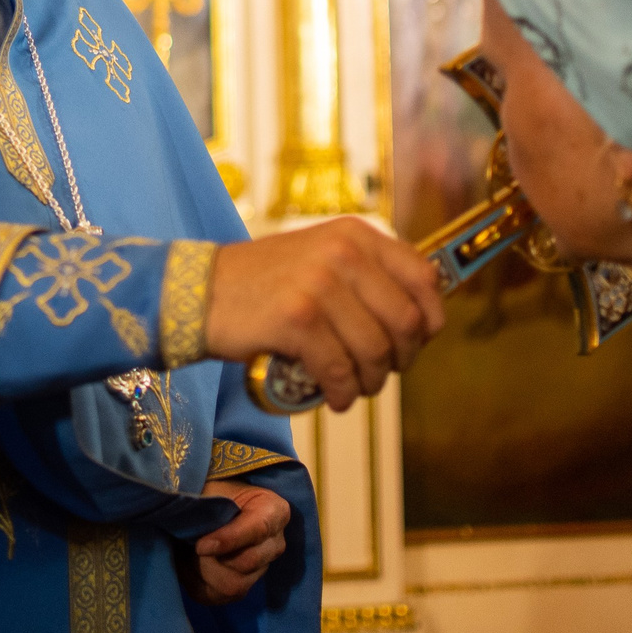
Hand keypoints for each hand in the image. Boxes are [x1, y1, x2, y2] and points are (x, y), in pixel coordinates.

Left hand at [185, 479, 290, 605]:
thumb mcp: (211, 489)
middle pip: (247, 563)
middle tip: (191, 545)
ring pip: (234, 586)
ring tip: (187, 553)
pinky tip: (188, 566)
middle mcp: (274, 543)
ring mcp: (261, 568)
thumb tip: (202, 536)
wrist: (200, 507)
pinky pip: (220, 598)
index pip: (259, 529)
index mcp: (274, 511)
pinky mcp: (243, 586)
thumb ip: (211, 507)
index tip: (201, 545)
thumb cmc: (208, 492)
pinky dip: (199, 584)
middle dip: (212, 558)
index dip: (228, 540)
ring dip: (203, 572)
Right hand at [204, 217, 444, 410]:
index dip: (430, 319)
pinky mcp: (297, 318)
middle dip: (401, 359)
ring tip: (355, 389)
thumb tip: (422, 317)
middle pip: (407, 321)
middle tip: (381, 373)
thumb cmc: (264, 284)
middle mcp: (343, 251)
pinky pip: (340, 370)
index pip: (424, 278)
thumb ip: (366, 275)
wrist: (200, 293)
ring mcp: (319, 283)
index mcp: (356, 234)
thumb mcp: (320, 256)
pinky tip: (335, 398)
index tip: (417, 343)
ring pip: (376, 351)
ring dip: (371, 382)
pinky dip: (343, 393)